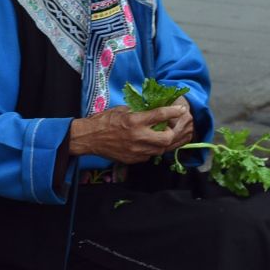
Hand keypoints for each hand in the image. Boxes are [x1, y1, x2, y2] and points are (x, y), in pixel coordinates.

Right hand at [67, 99, 196, 166]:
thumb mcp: (122, 110)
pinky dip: (151, 149)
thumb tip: (152, 110)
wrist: (89, 138)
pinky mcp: (133, 160)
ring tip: (159, 136)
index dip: (173, 112)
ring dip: (162, 143)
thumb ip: (138, 112)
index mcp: (134, 121)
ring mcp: (136, 151)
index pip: (160, 115)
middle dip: (171, 133)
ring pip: (160, 150)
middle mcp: (138, 137)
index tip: (181, 110)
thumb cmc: (103, 121)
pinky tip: (146, 144)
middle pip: (166, 139)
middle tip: (168, 128)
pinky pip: (149, 156)